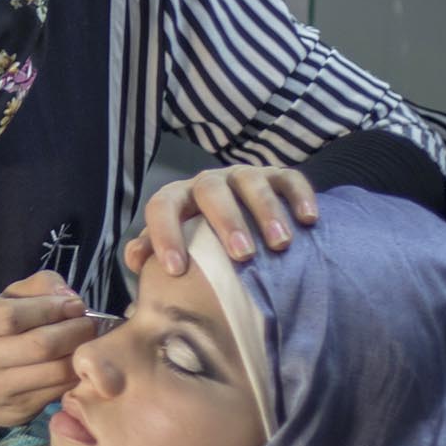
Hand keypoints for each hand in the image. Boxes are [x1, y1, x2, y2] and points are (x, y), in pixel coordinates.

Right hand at [0, 270, 97, 433]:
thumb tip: (70, 297)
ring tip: (88, 342)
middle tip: (90, 324)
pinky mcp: (17, 410)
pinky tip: (77, 363)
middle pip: (40, 345)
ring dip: (80, 354)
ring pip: (55, 371)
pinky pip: (58, 390)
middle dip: (75, 331)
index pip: (14, 316)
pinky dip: (75, 374)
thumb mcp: (2, 301)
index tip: (75, 305)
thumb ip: (37, 287)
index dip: (52, 308)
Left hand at [123, 165, 318, 278]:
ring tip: (280, 244)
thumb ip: (152, 252)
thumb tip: (136, 259)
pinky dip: (300, 196)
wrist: (243, 222)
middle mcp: (207, 182)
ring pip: (251, 182)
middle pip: (210, 190)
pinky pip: (290, 179)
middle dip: (226, 221)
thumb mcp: (175, 246)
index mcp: (178, 199)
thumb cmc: (201, 244)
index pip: (161, 206)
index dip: (164, 235)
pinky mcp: (277, 176)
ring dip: (265, 212)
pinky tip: (309, 220)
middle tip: (242, 255)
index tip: (176, 270)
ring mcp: (243, 176)